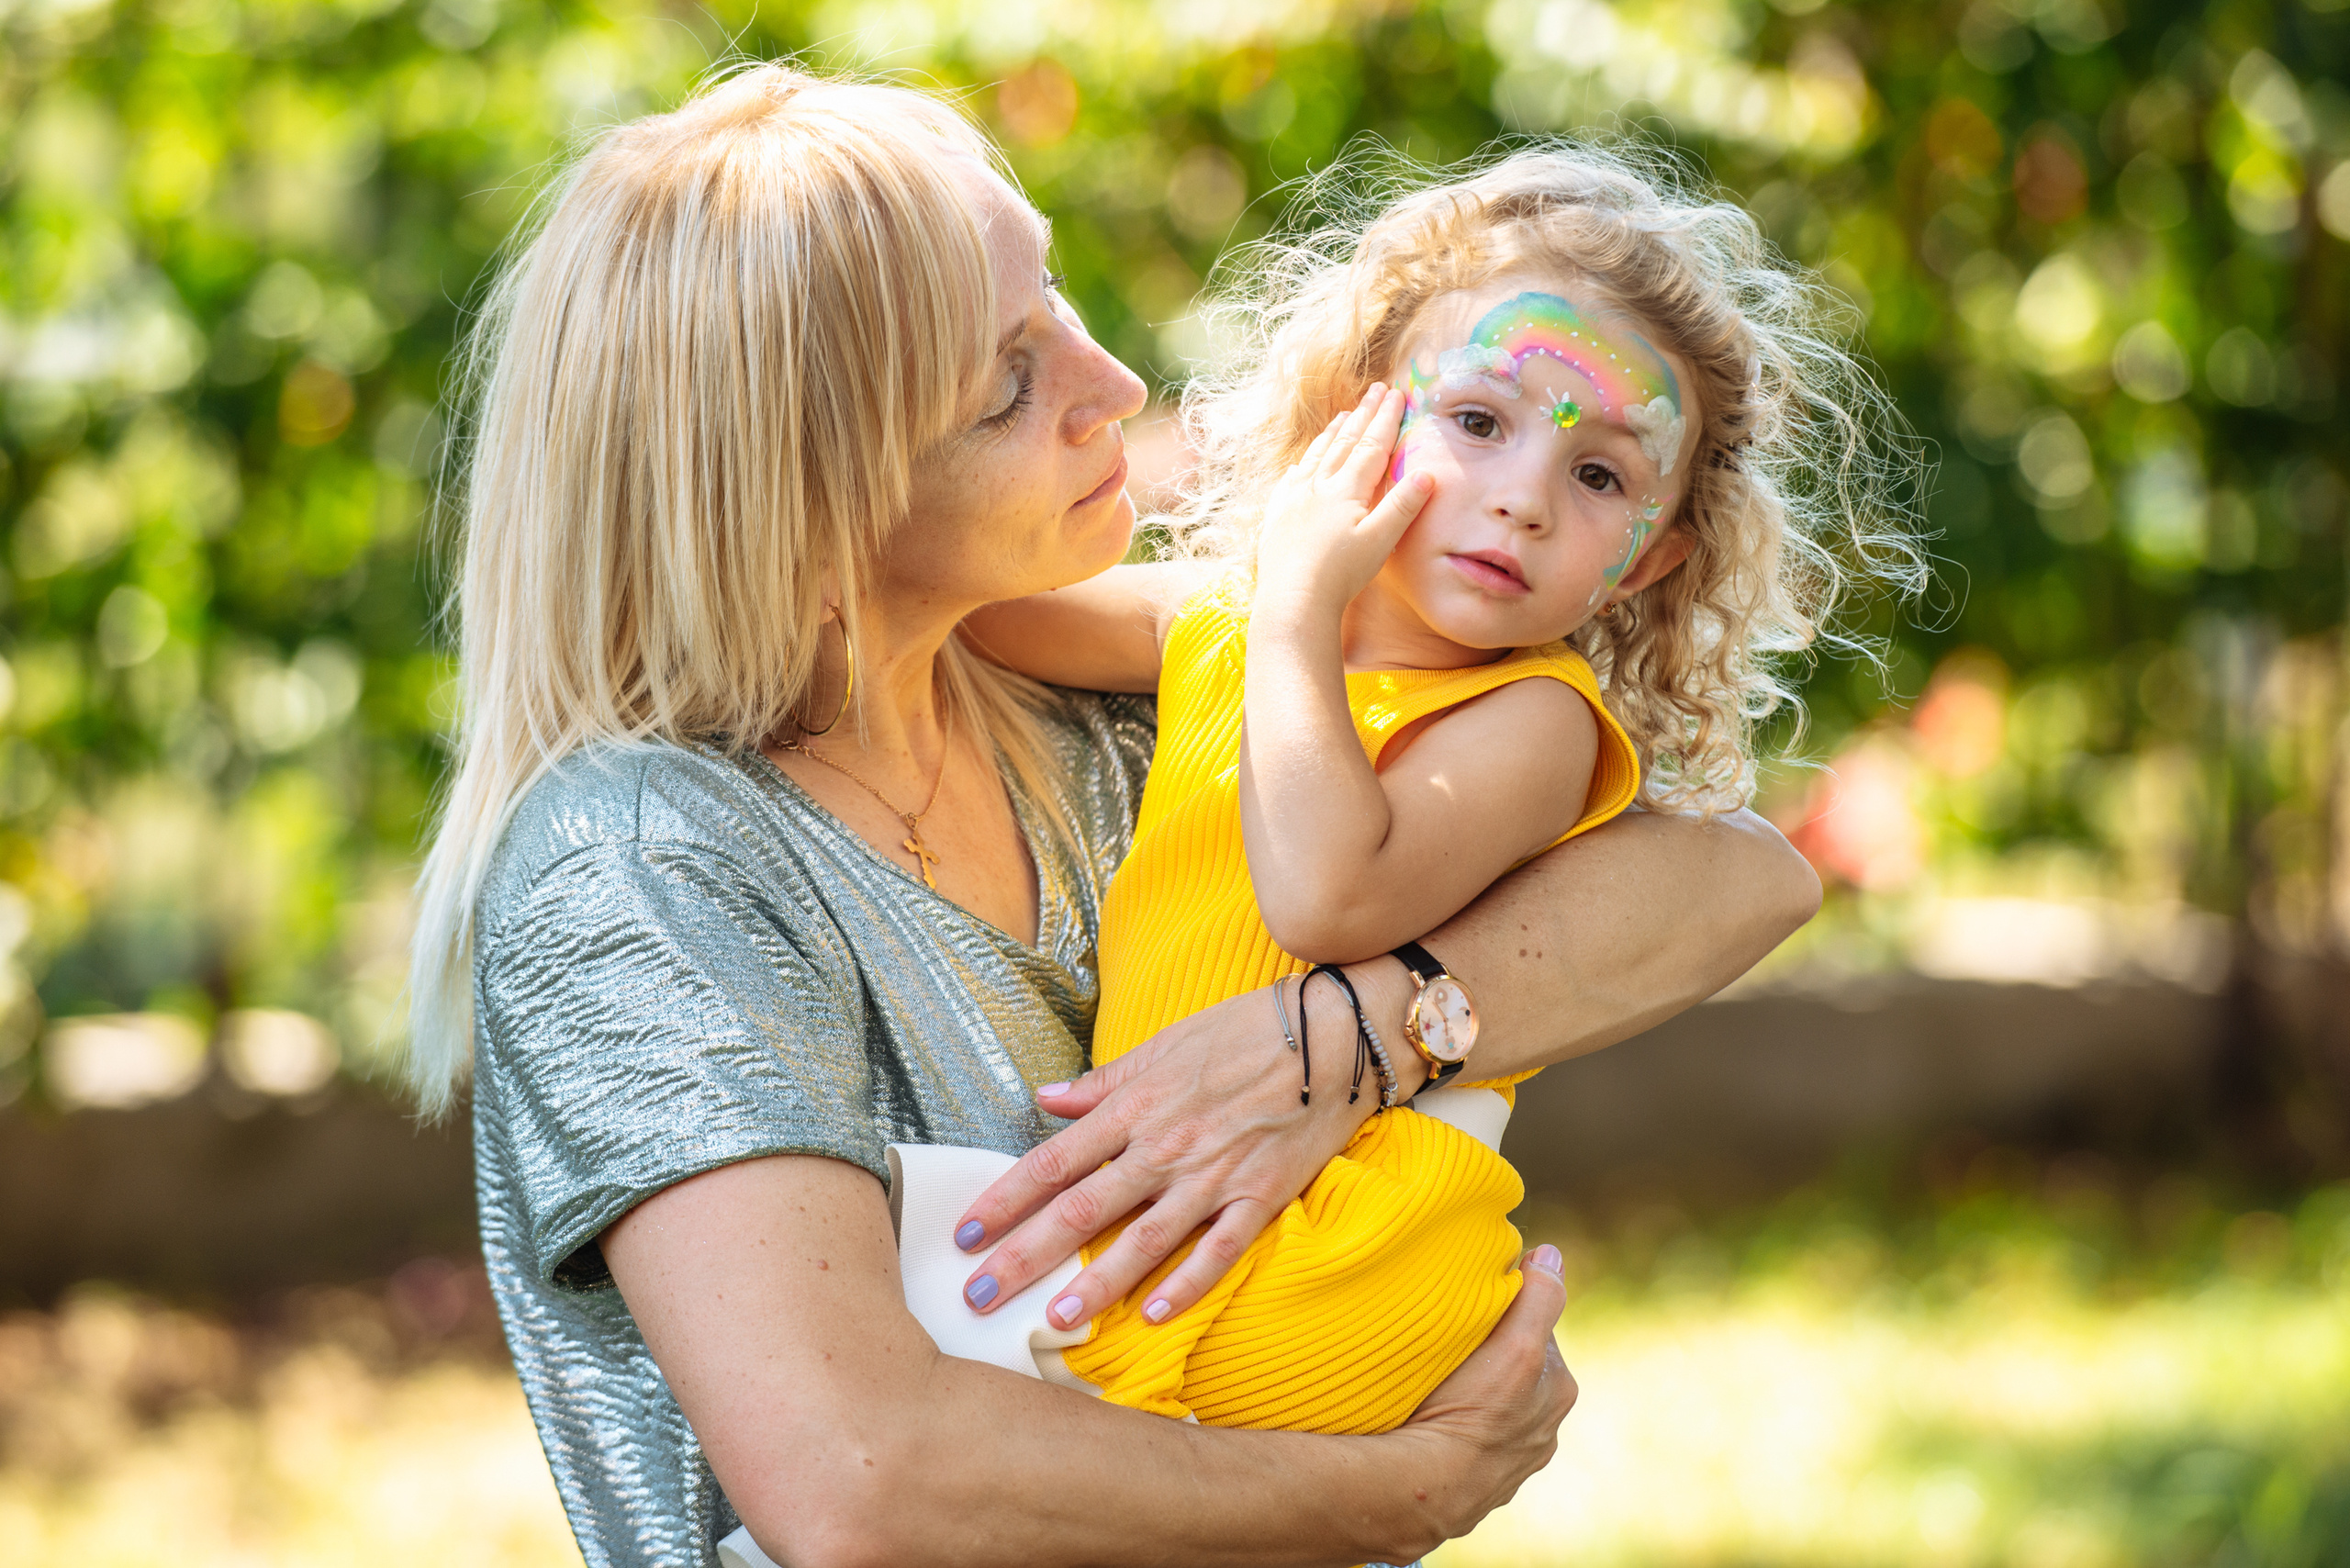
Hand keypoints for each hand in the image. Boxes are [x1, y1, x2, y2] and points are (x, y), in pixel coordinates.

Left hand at [950, 963, 1421, 1326]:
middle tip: (978, 1295)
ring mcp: (1212, 1175)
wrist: (1332, 1034)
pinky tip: (1156, 1316)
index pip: (1053, 1161)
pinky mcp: (1261, 1196)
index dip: (1005, 1199)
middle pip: (1080, 1210)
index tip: (966, 1232)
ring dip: (1094, 1283)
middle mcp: (1164, 1147)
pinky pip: (1219, 1250)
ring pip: (1142, 1241)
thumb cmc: (1245, 1032)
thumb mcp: (1164, 1044)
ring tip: (1052, 1319)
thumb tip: (1045, 1098)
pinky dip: (1188, 1284)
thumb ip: (1103, 1083)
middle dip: (1024, 1255)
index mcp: (1135, 1108)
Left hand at [1253, 385, 1432, 620]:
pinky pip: (1290, 481)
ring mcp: (1294, 500)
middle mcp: (1318, 487)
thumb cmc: (1340, 575)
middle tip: (1375, 390)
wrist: (1292, 600)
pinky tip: (1300, 464)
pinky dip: (1301, 465)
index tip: (1396, 393)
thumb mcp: (1380, 541)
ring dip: (1332, 433)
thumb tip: (1428, 475)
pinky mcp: (1277, 518)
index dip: (1385, 418)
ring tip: (1343, 415)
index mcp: (1346, 490)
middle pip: (1344, 442)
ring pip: (1316, 456)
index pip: (1371, 445)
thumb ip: (1402, 506)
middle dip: (1363, 415)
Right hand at [1385, 1245, 1576, 1554]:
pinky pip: (1465, 1437)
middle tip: (1446, 1340)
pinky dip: (1452, 1423)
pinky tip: (1428, 1417)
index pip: (1533, 1329)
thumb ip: (1539, 1298)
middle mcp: (1542, 1428)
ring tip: (1431, 1379)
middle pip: (1512, 1365)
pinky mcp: (1476, 1480)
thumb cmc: (1472, 1414)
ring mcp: (1510, 1460)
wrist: (1426, 1489)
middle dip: (1486, 1351)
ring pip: (1488, 1402)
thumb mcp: (1516, 1346)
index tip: (1470, 1307)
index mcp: (1558, 1390)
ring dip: (1467, 1389)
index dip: (1502, 1311)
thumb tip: (1552, 1254)